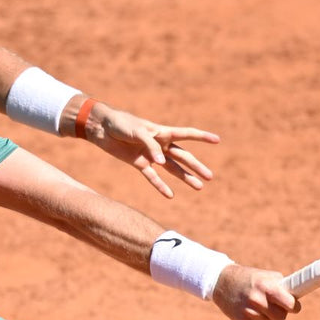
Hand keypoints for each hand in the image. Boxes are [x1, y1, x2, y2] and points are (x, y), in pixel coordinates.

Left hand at [87, 104, 218, 197]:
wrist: (102, 129)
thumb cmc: (121, 124)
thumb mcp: (137, 132)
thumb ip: (151, 146)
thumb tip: (162, 163)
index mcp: (162, 131)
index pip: (187, 134)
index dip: (202, 137)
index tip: (217, 140)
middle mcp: (160, 144)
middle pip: (183, 156)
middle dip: (196, 166)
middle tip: (210, 177)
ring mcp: (151, 156)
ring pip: (172, 169)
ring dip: (185, 178)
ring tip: (199, 187)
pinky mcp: (139, 164)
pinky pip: (152, 177)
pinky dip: (160, 186)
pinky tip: (170, 195)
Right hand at [212, 265, 299, 319]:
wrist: (221, 282)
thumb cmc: (249, 278)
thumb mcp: (265, 276)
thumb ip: (282, 286)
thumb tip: (297, 296)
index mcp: (266, 287)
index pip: (290, 304)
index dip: (294, 306)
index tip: (294, 306)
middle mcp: (258, 300)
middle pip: (281, 317)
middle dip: (282, 312)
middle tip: (277, 306)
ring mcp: (249, 312)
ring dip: (270, 317)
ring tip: (261, 306)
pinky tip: (252, 310)